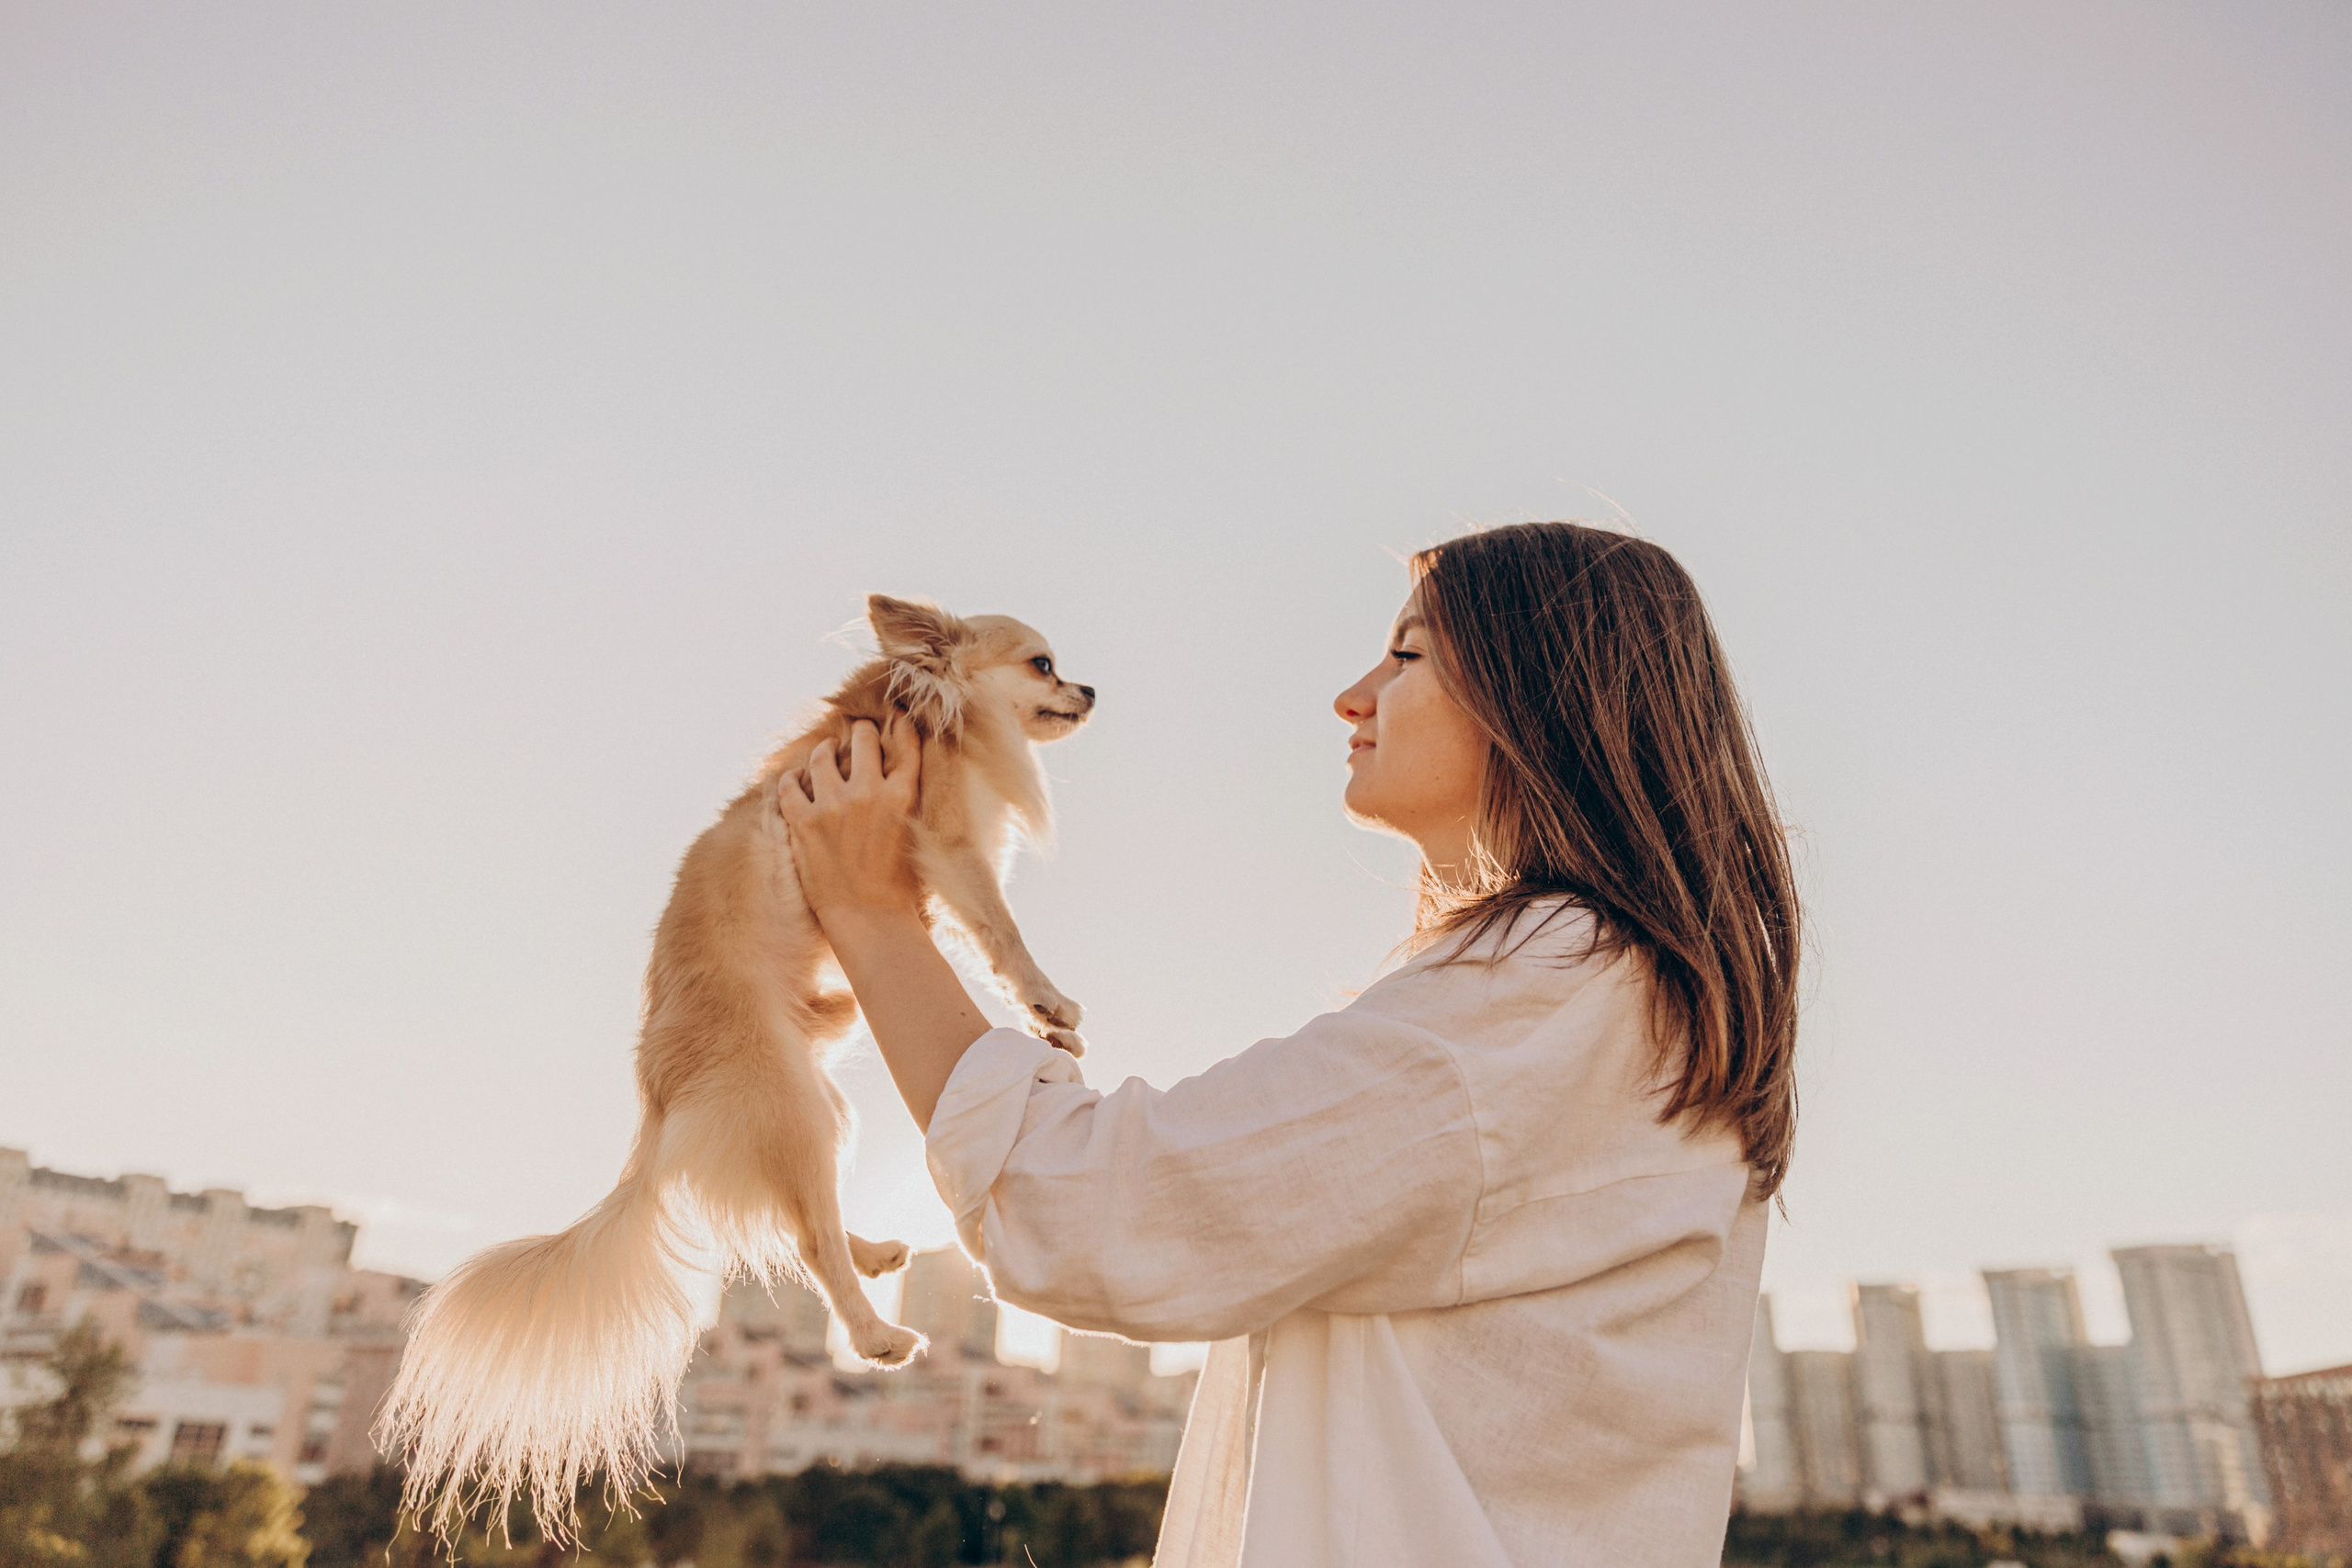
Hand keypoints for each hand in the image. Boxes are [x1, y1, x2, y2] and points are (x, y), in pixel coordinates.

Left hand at [776, 717, 923, 923]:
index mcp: (903, 795)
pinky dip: (792, 778)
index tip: (895, 715)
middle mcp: (868, 792)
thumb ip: (904, 798)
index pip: (905, 744)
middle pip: (863, 739)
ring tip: (825, 752)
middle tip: (858, 734)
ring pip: (823, 755)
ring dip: (825, 750)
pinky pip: (789, 785)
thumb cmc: (900, 884)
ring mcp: (832, 805)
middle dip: (861, 733)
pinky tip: (797, 779)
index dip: (900, 725)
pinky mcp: (803, 822)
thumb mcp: (915, 832)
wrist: (871, 918)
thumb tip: (896, 773)